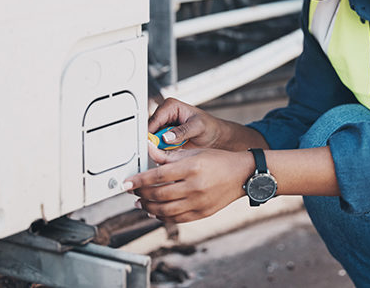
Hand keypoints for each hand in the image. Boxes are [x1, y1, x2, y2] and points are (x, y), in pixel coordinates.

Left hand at [124, 142, 253, 222]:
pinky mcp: (201, 213)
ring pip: (164, 210)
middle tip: (132, 191)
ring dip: (148, 207)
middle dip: (141, 193)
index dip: (138, 180)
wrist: (242, 175)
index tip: (126, 183)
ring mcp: (198, 202)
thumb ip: (169, 154)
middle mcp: (194, 186)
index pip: (157, 176)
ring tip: (140, 202)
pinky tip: (154, 211)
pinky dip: (161, 216)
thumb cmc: (219, 161)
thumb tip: (149, 149)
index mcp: (191, 167)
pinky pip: (176, 219)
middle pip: (158, 194)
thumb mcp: (194, 152)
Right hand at [148, 97, 226, 148]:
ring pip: (152, 140)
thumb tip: (166, 137)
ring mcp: (164, 128)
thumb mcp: (198, 127)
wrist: (217, 137)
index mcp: (171, 106)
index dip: (151, 133)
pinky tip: (171, 154)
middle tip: (162, 151)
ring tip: (171, 152)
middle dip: (154, 142)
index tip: (150, 144)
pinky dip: (162, 152)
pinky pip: (157, 147)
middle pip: (150, 130)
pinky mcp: (165, 138)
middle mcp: (165, 116)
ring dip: (158, 148)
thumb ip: (182, 132)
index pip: (154, 119)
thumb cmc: (211, 127)